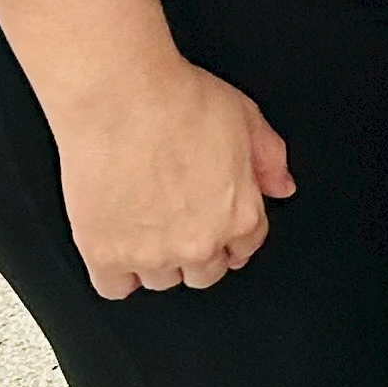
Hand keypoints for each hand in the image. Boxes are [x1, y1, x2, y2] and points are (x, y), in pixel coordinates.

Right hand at [53, 62, 295, 298]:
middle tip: (178, 221)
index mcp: (240, 215)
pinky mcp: (106, 255)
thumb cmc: (178, 102)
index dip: (229, 235)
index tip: (215, 225)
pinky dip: (116, 274)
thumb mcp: (246, 119)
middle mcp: (200, 243)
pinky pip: (115, 288)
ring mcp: (152, 254)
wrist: (121, 98)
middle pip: (205, 272)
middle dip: (197, 251)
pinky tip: (116, 248)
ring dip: (156, 261)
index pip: (244, 248)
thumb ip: (269, 159)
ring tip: (145, 226)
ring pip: (161, 280)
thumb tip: (281, 185)